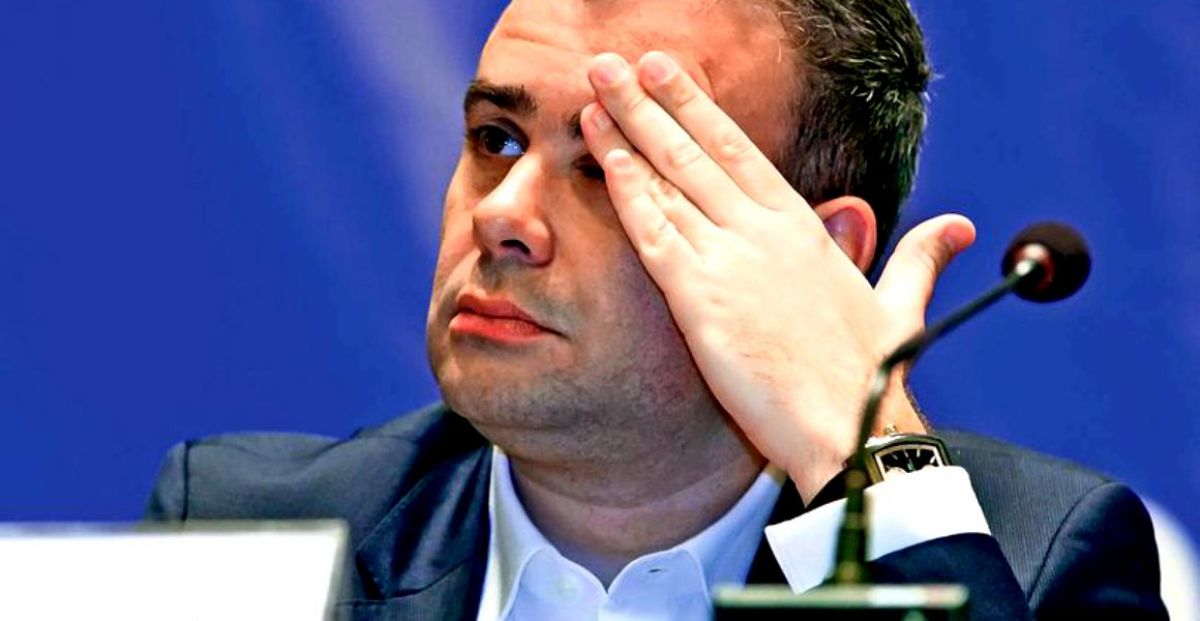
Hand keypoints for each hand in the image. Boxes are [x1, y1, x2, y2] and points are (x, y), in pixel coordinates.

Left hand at [580, 51, 974, 501]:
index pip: (739, 150)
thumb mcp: (901, 304)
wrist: (856, 428)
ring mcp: (731, 258)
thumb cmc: (872, 375)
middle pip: (695, 151)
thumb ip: (917, 257)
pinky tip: (602, 157)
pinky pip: (653, 233)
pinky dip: (626, 191)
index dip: (697, 109)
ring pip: (668, 181)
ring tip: (593, 94)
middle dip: (650, 102)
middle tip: (610, 64)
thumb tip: (956, 228)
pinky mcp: (701, 298)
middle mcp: (763, 230)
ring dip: (626, 133)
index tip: (664, 75)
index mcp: (801, 227)